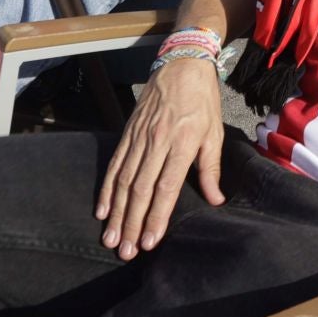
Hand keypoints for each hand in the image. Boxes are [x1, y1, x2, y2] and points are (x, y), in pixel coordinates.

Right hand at [95, 56, 225, 258]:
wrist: (182, 64)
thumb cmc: (203, 101)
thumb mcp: (214, 133)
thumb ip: (211, 169)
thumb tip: (215, 200)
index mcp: (182, 144)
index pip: (166, 188)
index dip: (156, 216)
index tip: (149, 241)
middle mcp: (157, 142)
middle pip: (140, 190)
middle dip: (131, 223)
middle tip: (125, 251)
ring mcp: (139, 137)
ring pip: (123, 181)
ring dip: (116, 212)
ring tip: (111, 238)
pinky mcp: (127, 133)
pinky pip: (115, 164)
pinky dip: (106, 189)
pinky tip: (102, 210)